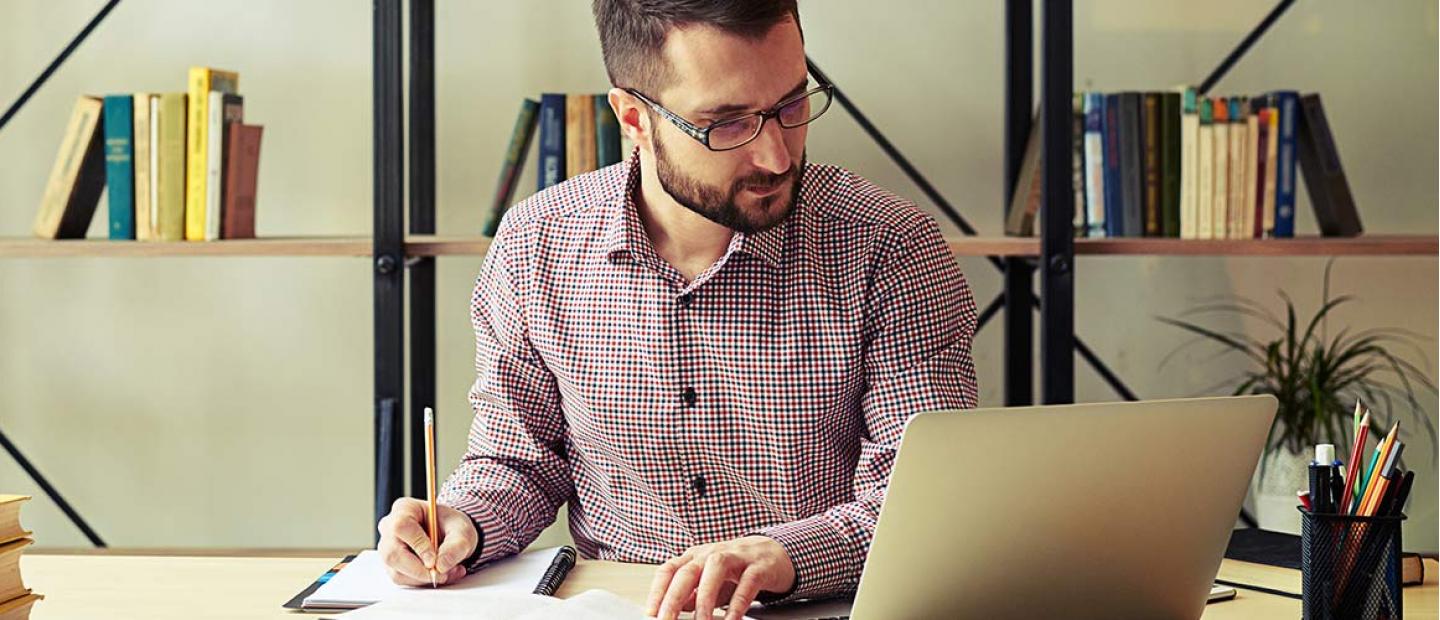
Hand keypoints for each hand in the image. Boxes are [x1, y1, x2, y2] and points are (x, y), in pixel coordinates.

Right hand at [376, 498, 478, 586]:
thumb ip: (456, 546)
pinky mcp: (392, 565)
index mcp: (405, 508)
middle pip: (392, 554)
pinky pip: (402, 579)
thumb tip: (441, 566)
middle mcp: (390, 527)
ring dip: (424, 578)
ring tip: (448, 572)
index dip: (417, 546)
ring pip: (396, 571)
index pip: (401, 527)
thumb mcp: (463, 531)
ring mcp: (388, 547)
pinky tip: (440, 574)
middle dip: (419, 570)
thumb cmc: (452, 527)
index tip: (434, 561)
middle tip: (442, 574)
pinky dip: (422, 581)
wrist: (450, 535)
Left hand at [646, 535, 794, 619]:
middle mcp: (712, 553)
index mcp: (696, 557)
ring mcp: (736, 557)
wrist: (774, 553)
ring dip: (705, 599)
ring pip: (715, 570)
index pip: (669, 570)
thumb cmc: (737, 569)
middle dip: (673, 598)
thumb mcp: (710, 582)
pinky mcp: (758, 566)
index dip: (657, 591)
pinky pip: (747, 584)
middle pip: (687, 571)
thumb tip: (673, 611)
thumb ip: (692, 596)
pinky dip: (737, 604)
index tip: (651, 613)